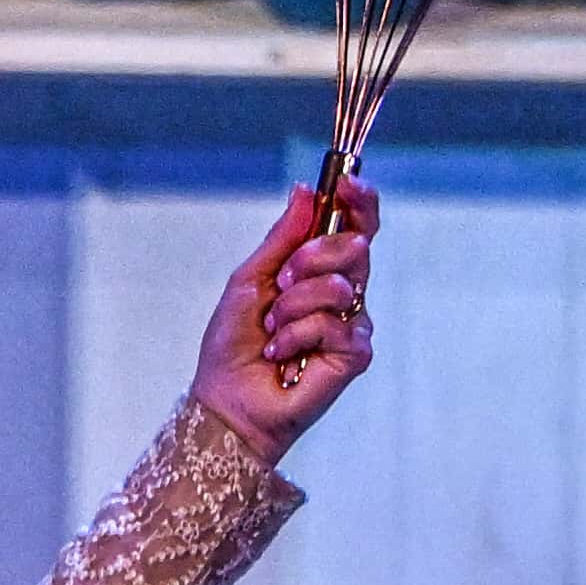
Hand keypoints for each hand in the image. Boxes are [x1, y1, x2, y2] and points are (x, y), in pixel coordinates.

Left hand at [185, 181, 377, 452]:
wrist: (226, 400)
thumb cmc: (234, 345)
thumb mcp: (249, 281)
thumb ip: (281, 238)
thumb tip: (306, 190)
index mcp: (322, 270)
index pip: (356, 226)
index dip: (359, 201)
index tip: (347, 183)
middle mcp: (344, 292)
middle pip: (354, 245)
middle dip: (309, 259)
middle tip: (280, 284)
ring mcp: (353, 322)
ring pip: (339, 285)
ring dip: (292, 307)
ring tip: (271, 331)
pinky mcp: (355, 353)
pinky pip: (334, 324)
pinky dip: (296, 337)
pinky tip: (281, 356)